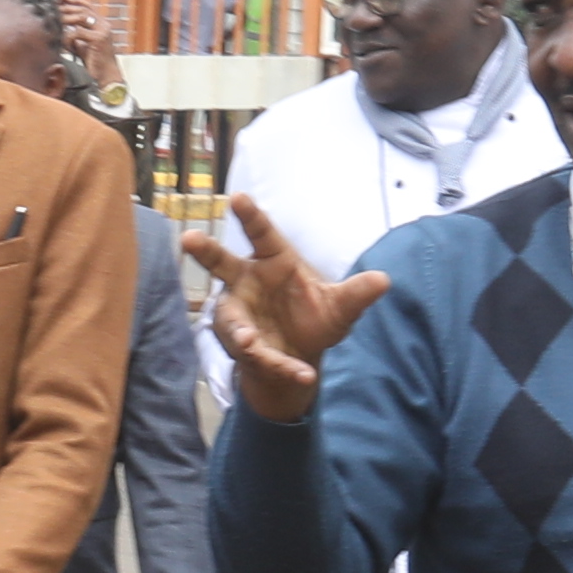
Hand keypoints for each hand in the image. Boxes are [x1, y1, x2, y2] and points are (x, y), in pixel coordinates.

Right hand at [179, 193, 391, 425]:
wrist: (301, 356)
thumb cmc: (315, 317)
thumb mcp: (340, 307)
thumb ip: (357, 294)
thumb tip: (384, 280)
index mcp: (273, 260)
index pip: (261, 234)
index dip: (249, 216)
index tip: (237, 197)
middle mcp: (247, 282)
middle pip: (221, 263)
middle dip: (205, 252)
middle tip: (188, 239)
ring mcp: (239, 314)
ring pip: (232, 319)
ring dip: (239, 331)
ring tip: (251, 344)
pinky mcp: (242, 344)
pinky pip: (257, 355)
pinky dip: (279, 365)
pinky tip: (303, 374)